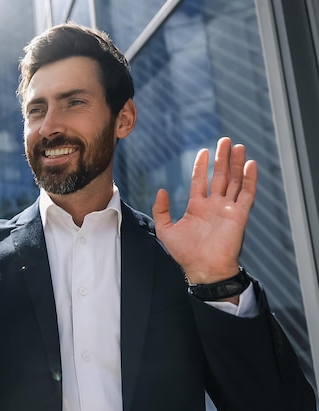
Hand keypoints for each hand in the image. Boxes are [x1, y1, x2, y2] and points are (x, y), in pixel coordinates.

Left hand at [152, 137, 256, 284]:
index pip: (200, 180)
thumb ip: (161, 210)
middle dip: (222, 158)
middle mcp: (213, 205)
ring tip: (237, 147)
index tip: (204, 151)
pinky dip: (249, 179)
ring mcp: (227, 209)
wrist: (204, 269)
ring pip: (234, 181)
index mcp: (197, 207)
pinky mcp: (239, 215)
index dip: (202, 165)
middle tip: (224, 141)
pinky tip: (249, 165)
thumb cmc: (185, 254)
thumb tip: (161, 190)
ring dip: (236, 164)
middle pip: (220, 176)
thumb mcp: (165, 230)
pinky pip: (247, 194)